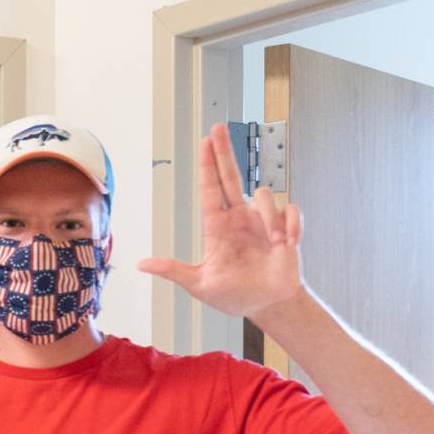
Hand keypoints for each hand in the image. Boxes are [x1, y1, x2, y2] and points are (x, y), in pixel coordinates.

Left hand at [137, 122, 306, 320]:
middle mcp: (239, 218)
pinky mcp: (285, 226)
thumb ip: (173, 271)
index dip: (208, 165)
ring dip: (270, 221)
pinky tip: (287, 245)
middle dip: (224, 151)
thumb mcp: (199, 284)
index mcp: (218, 227)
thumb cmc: (234, 294)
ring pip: (264, 195)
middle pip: (231, 175)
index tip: (205, 142)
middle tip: (217, 128)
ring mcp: (262, 220)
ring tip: (272, 246)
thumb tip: (142, 264)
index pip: (211, 189)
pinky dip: (291, 227)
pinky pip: (290, 210)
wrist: (267, 305)